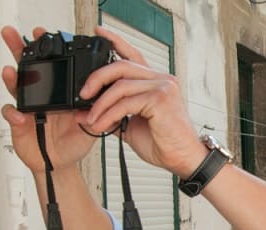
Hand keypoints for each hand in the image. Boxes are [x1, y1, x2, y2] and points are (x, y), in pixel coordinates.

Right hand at [0, 26, 96, 173]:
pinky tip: (18, 115)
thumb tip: (103, 102)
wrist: (62, 164)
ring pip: (16, 88)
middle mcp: (42, 96)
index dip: (44, 50)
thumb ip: (97, 114)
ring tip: (10, 71)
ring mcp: (29, 108)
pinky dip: (13, 113)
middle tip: (13, 34)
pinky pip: (11, 115)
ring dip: (12, 79)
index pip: (51, 66)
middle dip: (19, 50)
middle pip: (28, 69)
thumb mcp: (92, 127)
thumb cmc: (75, 142)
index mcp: (60, 93)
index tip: (42, 33)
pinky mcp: (19, 123)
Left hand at [78, 30, 206, 177]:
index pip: (133, 56)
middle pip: (121, 65)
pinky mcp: (161, 99)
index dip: (116, 42)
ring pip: (120, 86)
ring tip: (90, 119)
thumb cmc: (164, 143)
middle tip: (83, 95)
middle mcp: (162, 80)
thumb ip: (110, 115)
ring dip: (100, 104)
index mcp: (156, 82)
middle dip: (96, 78)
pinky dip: (108, 114)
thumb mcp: (130, 126)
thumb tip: (82, 113)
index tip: (99, 33)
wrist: (183, 159)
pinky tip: (101, 125)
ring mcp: (163, 87)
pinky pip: (125, 102)